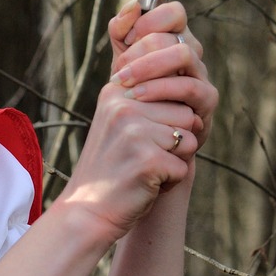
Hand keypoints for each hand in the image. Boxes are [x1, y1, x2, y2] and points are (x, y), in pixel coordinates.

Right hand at [53, 0, 217, 243]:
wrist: (87, 211)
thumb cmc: (110, 165)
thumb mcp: (118, 119)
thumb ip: (144, 94)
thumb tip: (185, 64)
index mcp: (116, 91)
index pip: (172, 88)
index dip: (167, 118)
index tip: (142, 136)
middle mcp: (123, 105)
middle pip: (185, 113)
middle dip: (173, 141)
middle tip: (141, 157)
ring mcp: (134, 132)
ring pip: (189, 138)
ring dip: (173, 160)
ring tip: (143, 168)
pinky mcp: (148, 159)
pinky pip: (183, 166)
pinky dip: (170, 181)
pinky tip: (144, 184)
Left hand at [107, 0, 215, 150]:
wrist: (144, 141)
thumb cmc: (135, 98)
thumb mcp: (123, 63)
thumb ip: (122, 33)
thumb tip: (133, 6)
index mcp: (174, 38)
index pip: (173, 11)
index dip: (149, 19)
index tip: (125, 38)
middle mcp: (192, 53)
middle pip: (174, 33)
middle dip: (140, 48)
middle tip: (119, 69)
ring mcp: (202, 75)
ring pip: (183, 54)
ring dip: (148, 66)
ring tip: (124, 82)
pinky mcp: (207, 101)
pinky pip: (188, 87)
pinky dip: (159, 89)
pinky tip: (137, 97)